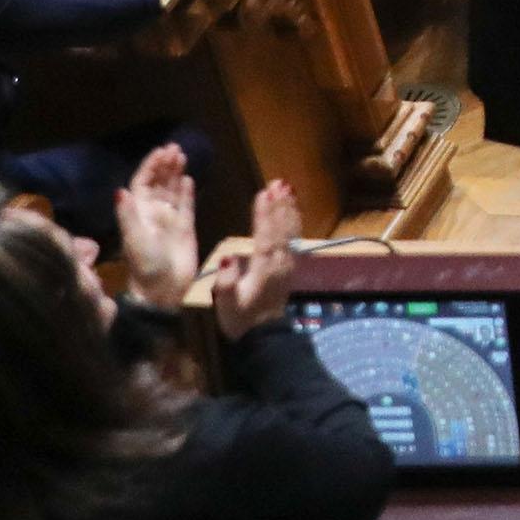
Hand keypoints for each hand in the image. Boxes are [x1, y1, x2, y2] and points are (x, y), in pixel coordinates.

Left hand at [115, 144, 201, 311]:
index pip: (142, 184)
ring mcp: (169, 221)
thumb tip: (120, 190)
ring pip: (172, 191)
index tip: (160, 151)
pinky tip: (188, 179)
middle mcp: (152, 214)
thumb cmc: (145, 265)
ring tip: (182, 156)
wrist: (163, 289)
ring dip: (175, 173)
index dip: (150, 167)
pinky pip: (186, 206)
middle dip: (164, 165)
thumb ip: (128, 215)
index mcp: (138, 214)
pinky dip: (187, 192)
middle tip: (175, 148)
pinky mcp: (185, 229)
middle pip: (158, 183)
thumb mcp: (133, 239)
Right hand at [201, 178, 303, 339]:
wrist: (264, 337)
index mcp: (265, 268)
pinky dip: (292, 221)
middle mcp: (280, 262)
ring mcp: (288, 264)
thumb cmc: (241, 319)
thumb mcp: (226, 302)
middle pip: (282, 228)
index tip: (264, 192)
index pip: (266, 235)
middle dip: (280, 204)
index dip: (265, 213)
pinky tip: (291, 211)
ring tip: (287, 189)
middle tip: (279, 182)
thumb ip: (226, 280)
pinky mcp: (289, 266)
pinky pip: (293, 238)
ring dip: (288, 209)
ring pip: (290, 231)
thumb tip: (227, 256)